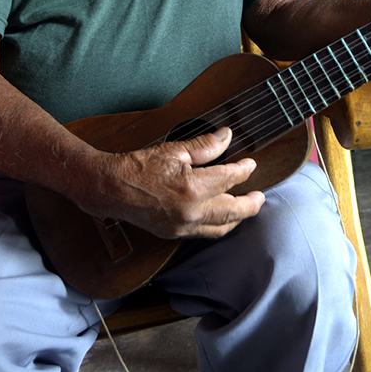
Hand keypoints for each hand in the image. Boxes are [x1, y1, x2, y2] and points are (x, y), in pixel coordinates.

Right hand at [97, 127, 262, 239]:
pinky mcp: (173, 235)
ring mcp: (182, 227)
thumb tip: (227, 136)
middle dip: (250, 205)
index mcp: (192, 188)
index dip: (243, 171)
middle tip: (260, 197)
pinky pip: (204, 234)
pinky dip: (218, 226)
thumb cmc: (138, 166)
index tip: (250, 165)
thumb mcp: (174, 150)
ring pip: (220, 228)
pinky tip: (221, 218)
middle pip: (232, 212)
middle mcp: (190, 212)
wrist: (110, 189)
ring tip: (246, 209)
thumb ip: (205, 146)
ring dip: (236, 219)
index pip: (229, 180)